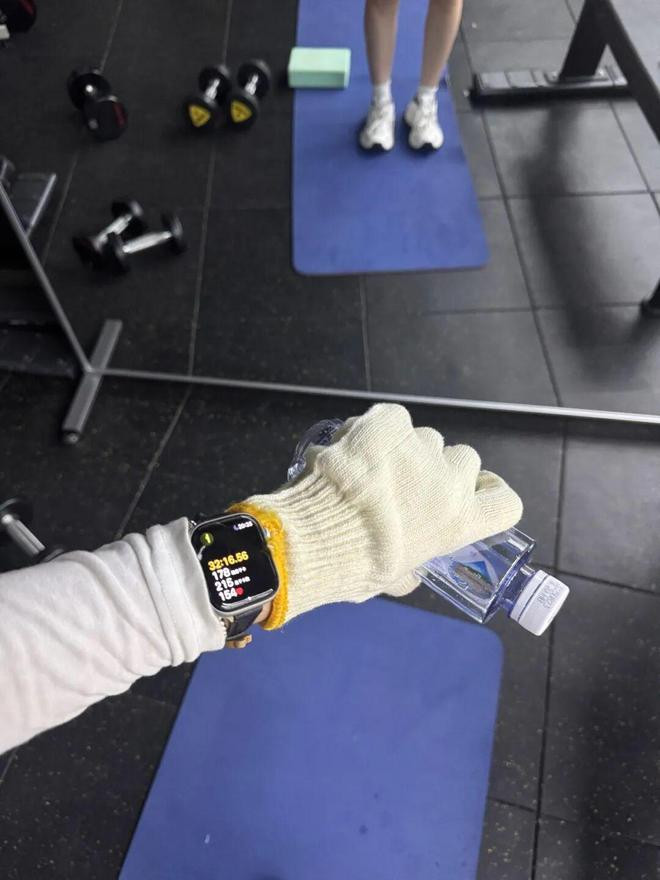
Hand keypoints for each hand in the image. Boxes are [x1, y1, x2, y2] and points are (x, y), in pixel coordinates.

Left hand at [237, 404, 522, 627]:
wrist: (313, 534)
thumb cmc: (353, 565)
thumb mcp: (393, 578)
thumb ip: (410, 569)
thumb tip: (409, 573)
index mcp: (458, 522)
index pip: (505, 503)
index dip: (490, 495)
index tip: (473, 495)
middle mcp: (449, 481)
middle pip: (464, 461)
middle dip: (440, 470)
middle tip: (406, 486)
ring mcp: (420, 447)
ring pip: (425, 439)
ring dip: (405, 451)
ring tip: (370, 469)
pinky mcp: (389, 422)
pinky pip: (394, 420)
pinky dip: (378, 430)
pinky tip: (356, 448)